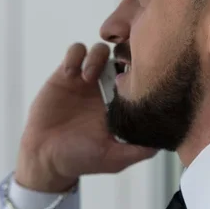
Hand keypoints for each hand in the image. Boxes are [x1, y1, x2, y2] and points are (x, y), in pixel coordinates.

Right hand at [14, 42, 156, 192]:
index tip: (136, 77)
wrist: (46, 157)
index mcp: (121, 102)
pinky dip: (74, 55)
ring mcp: (86, 79)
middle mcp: (107, 87)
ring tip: (88, 77)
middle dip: (122, 55)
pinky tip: (71, 74)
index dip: (141, 70)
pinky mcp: (65, 75)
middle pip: (122, 56)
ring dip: (96, 57)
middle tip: (116, 69)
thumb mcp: (114, 158)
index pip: (139, 76)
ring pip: (100, 50)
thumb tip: (164, 143)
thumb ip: (139, 151)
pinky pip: (75, 51)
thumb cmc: (81, 159)